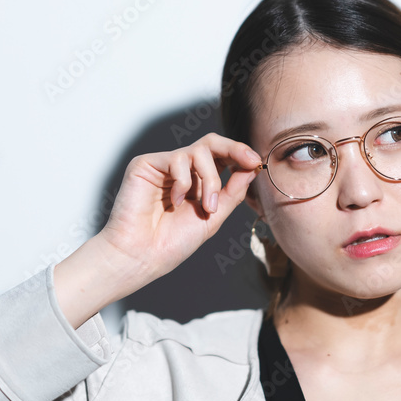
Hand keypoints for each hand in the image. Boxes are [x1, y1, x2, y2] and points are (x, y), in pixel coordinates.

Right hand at [55, 133, 261, 326]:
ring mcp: (163, 166)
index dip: (239, 154)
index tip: (256, 162)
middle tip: (249, 161)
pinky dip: (184, 181)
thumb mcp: (214, 216)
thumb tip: (251, 168)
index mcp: (197, 180)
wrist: (143, 257)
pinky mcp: (145, 164)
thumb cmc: (173, 242)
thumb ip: (232, 191)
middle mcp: (181, 169)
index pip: (220, 156)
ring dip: (210, 179)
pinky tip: (176, 202)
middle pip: (210, 143)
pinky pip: (176, 159)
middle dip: (233, 149)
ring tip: (207, 207)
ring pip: (198, 151)